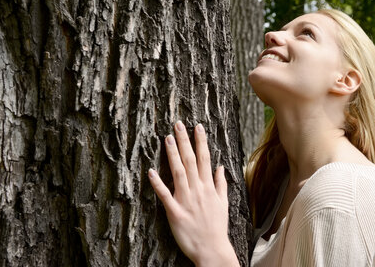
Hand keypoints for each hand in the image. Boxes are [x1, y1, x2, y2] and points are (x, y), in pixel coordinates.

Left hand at [148, 121, 238, 266]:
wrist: (212, 249)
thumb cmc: (217, 227)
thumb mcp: (223, 203)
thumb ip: (221, 184)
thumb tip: (220, 166)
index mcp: (209, 187)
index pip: (205, 159)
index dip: (201, 141)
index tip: (197, 127)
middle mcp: (198, 190)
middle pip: (191, 160)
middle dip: (184, 141)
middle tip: (178, 125)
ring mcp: (186, 200)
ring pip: (179, 172)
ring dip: (173, 155)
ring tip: (167, 138)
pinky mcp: (175, 212)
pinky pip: (165, 195)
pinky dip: (158, 183)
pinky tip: (151, 171)